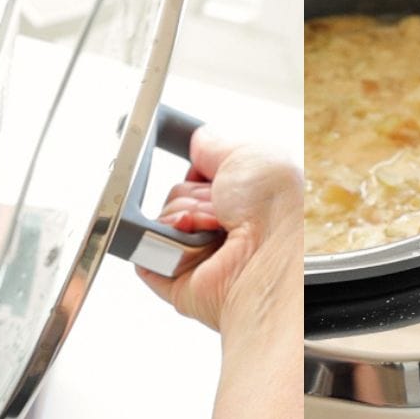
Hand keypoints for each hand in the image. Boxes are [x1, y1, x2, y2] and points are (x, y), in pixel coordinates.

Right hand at [136, 127, 301, 340]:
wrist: (268, 261)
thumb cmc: (274, 213)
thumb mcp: (250, 154)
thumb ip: (216, 143)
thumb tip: (197, 141)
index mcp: (244, 201)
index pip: (199, 177)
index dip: (200, 172)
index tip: (208, 176)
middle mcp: (223, 229)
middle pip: (177, 194)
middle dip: (194, 195)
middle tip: (222, 208)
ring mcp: (198, 254)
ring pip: (162, 217)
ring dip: (185, 216)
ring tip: (215, 229)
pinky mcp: (175, 277)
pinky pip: (145, 248)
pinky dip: (165, 239)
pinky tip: (194, 244)